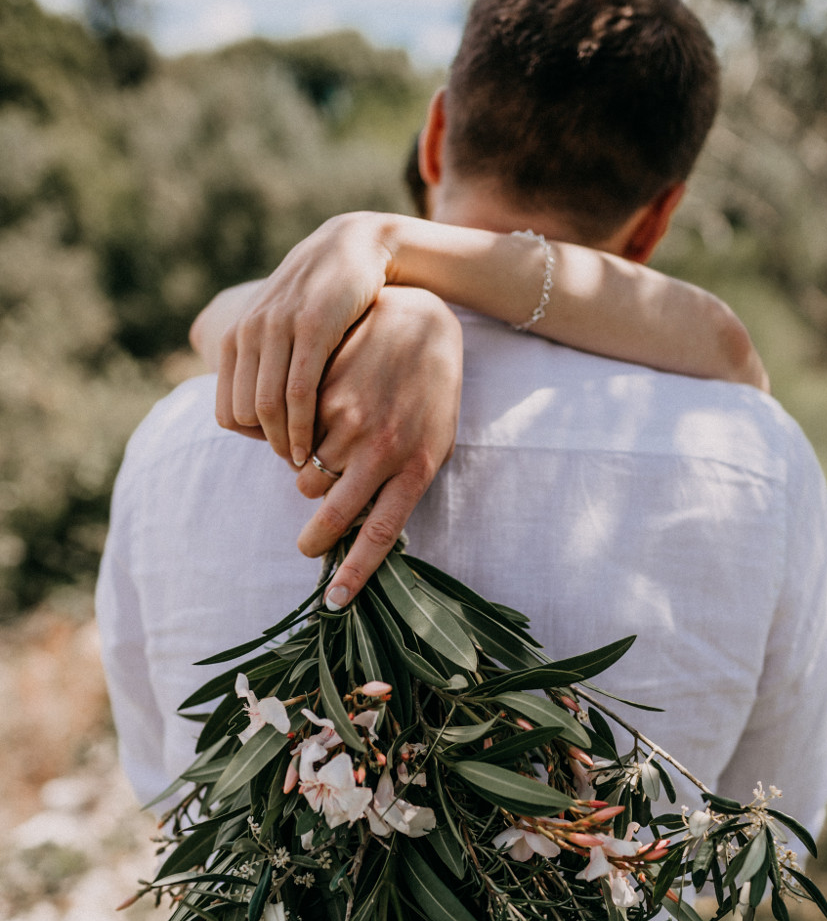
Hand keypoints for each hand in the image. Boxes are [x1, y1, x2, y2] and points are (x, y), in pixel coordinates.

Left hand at [215, 211, 396, 466]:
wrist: (353, 248)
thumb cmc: (324, 301)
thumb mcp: (285, 330)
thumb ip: (269, 364)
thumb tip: (265, 414)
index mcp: (237, 337)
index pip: (226, 410)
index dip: (251, 439)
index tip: (281, 448)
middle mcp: (250, 332)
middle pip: (243, 412)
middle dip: (268, 445)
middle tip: (296, 464)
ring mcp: (279, 329)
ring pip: (267, 405)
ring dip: (284, 442)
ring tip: (305, 463)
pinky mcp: (312, 328)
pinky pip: (298, 390)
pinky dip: (302, 425)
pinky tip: (314, 445)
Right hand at [294, 286, 462, 602]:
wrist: (418, 318)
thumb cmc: (431, 391)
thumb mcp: (436, 440)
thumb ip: (406, 483)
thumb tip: (371, 533)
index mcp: (416, 467)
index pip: (380, 535)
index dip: (355, 573)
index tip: (335, 603)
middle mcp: (381, 448)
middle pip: (331, 512)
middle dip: (314, 537)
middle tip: (308, 544)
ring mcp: (348, 421)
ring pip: (305, 476)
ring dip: (309, 477)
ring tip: (326, 459)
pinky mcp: (321, 393)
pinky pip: (296, 436)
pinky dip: (300, 439)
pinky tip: (319, 419)